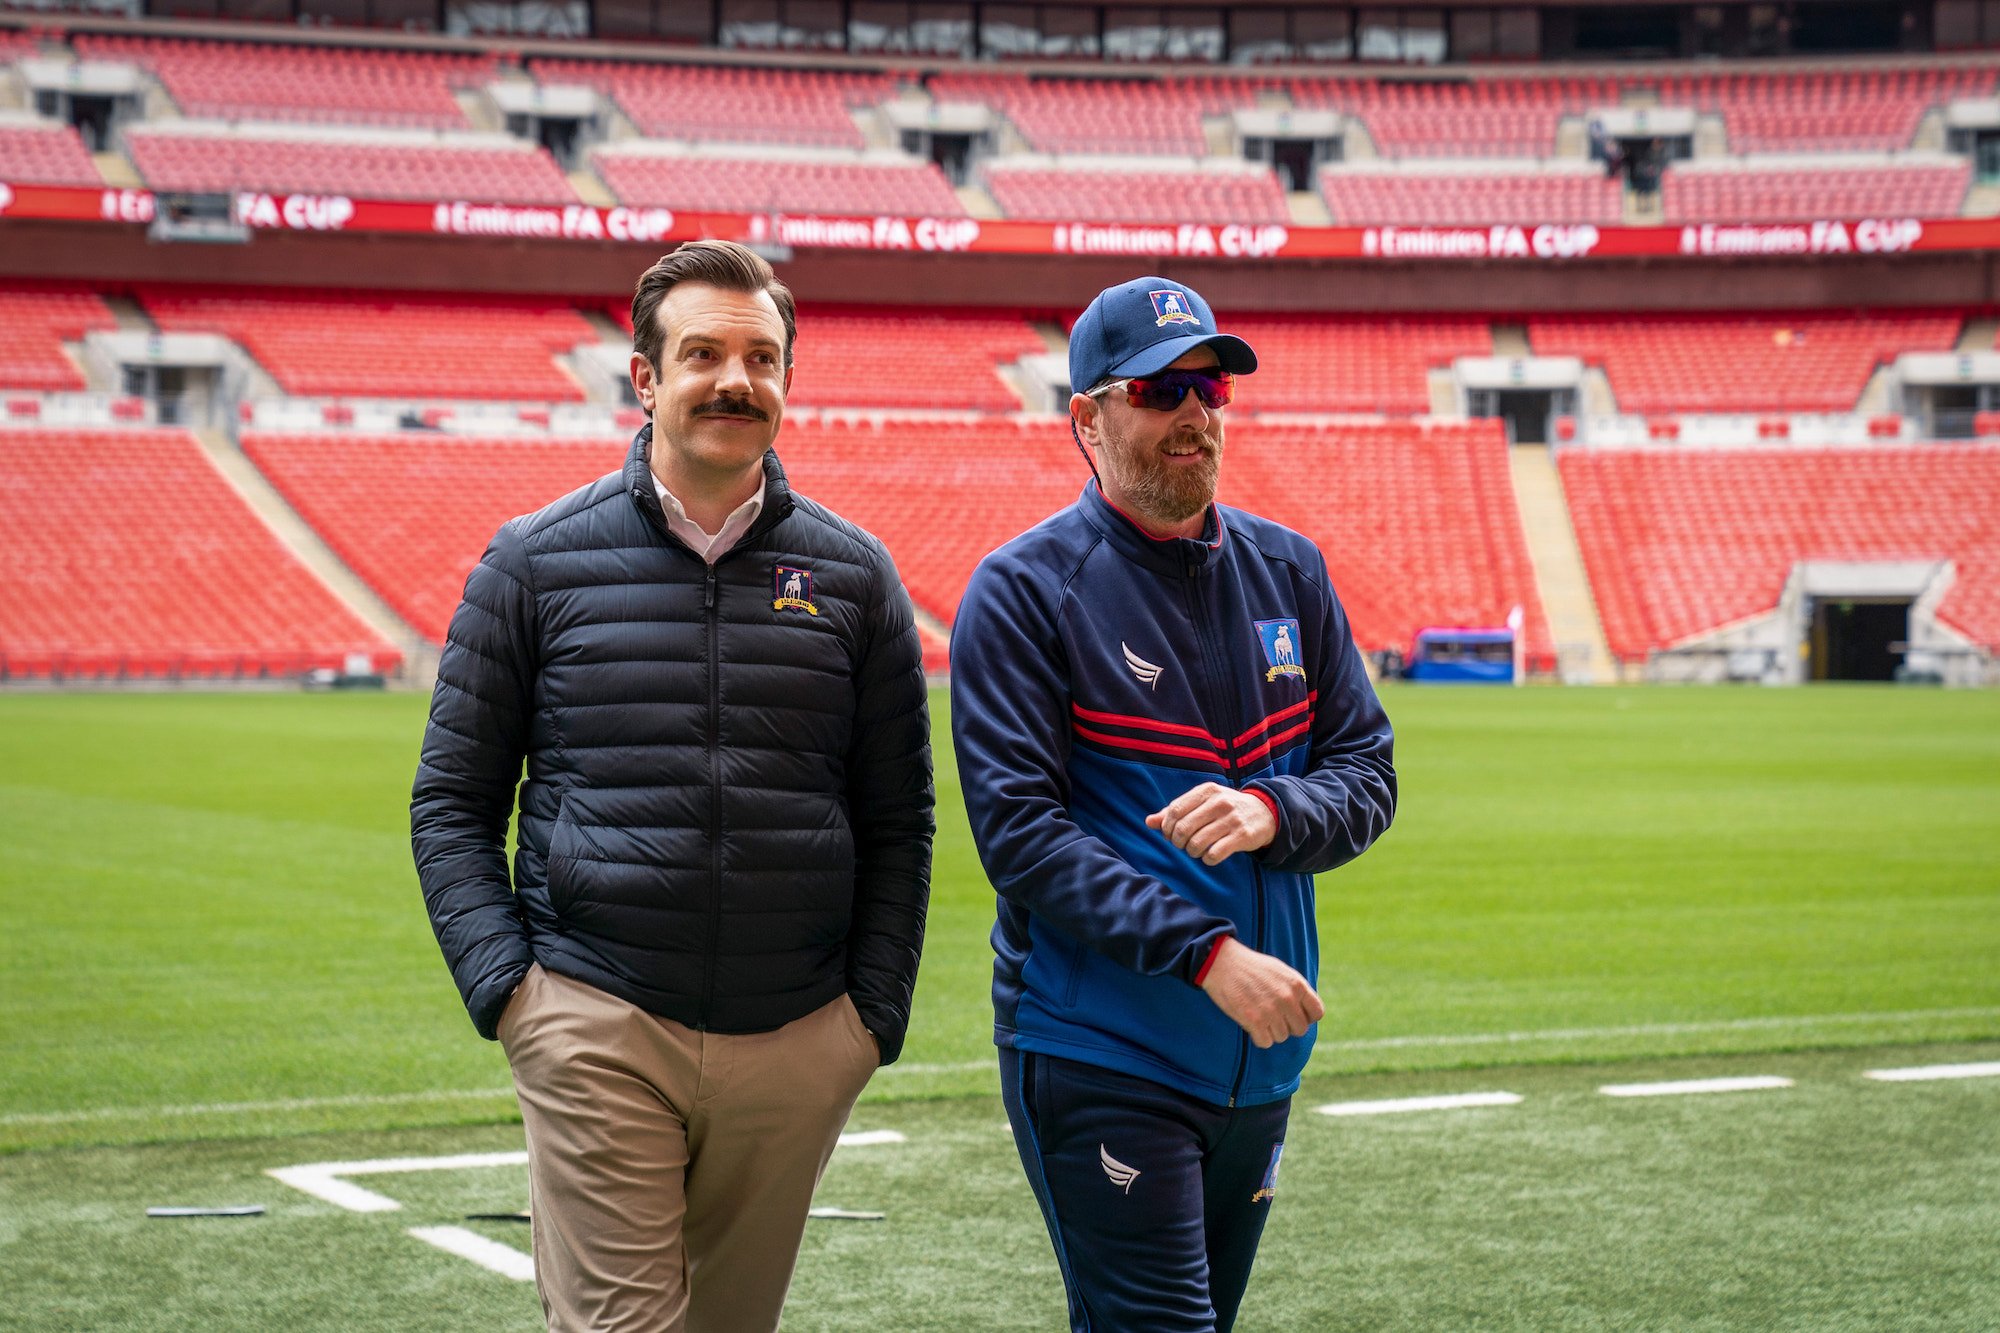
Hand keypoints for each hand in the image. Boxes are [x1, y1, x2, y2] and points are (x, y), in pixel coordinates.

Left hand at [1146, 783, 1275, 865]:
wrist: (1264, 812)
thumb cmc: (1225, 809)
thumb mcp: (1202, 803)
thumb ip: (1175, 812)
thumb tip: (1149, 822)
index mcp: (1206, 791)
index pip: (1175, 810)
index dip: (1167, 827)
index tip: (1170, 835)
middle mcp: (1219, 802)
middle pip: (1183, 828)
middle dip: (1177, 842)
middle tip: (1182, 845)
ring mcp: (1232, 819)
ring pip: (1197, 843)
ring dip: (1192, 852)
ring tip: (1196, 850)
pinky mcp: (1242, 836)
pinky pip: (1214, 854)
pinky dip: (1207, 860)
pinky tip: (1210, 856)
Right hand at [1199, 938, 1322, 1047]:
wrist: (1222, 962)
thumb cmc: (1251, 967)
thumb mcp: (1281, 971)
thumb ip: (1296, 990)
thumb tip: (1306, 1011)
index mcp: (1297, 984)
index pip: (1317, 1013)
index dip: (1306, 1017)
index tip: (1294, 1015)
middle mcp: (1287, 998)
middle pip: (1300, 1029)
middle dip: (1288, 1026)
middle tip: (1274, 1018)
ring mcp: (1271, 1010)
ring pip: (1282, 1037)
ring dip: (1271, 1031)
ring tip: (1259, 1017)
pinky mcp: (1253, 1020)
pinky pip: (1265, 1042)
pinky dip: (1259, 1037)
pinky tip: (1252, 1025)